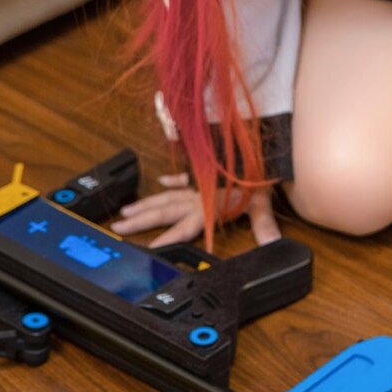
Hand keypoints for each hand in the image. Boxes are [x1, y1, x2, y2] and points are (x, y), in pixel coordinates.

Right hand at [111, 173, 280, 247]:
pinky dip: (173, 178)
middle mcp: (199, 193)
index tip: (148, 249)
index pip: (184, 227)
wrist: (260, 142)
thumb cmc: (260, 171)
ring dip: (147, 203)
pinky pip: (184, 175)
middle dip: (141, 220)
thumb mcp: (264, 200)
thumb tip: (273, 245)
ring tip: (126, 210)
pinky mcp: (205, 169)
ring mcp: (200, 181)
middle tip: (118, 226)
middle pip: (166, 210)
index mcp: (210, 204)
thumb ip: (264, 224)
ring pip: (168, 194)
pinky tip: (161, 179)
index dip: (167, 240)